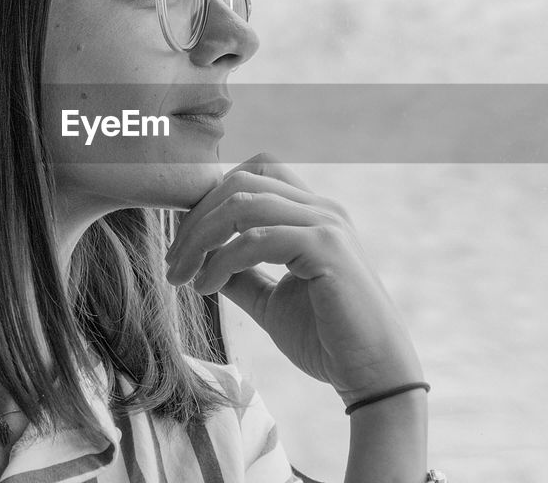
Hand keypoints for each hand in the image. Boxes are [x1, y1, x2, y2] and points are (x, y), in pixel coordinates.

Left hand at [164, 152, 423, 404]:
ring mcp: (326, 224)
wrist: (373, 373)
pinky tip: (207, 287)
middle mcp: (321, 209)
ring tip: (182, 275)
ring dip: (201, 238)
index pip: (254, 174)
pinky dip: (222, 260)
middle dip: (196, 218)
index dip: (210, 199)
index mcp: (312, 214)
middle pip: (241, 181)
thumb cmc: (327, 339)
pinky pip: (257, 238)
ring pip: (243, 203)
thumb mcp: (271, 301)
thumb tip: (201, 260)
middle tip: (174, 262)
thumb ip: (240, 275)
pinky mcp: (326, 248)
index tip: (183, 242)